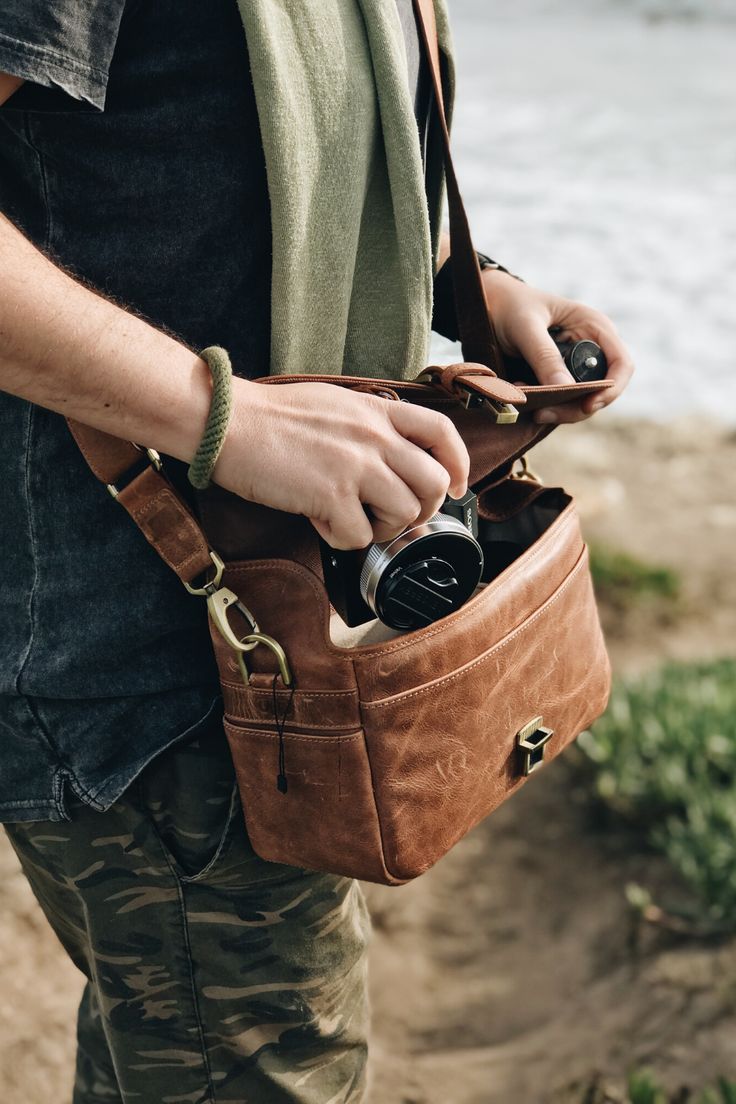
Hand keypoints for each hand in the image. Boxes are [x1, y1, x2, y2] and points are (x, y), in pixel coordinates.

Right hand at [213, 379, 469, 549]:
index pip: (441, 431)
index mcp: (376, 411)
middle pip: (434, 482)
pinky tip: (322, 523)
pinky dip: (344, 539)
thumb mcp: (334, 403)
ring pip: (405, 512)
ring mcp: (355, 466)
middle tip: (395, 516)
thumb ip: (368, 426)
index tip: (455, 485)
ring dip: (384, 528)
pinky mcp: (330, 495)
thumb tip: (387, 457)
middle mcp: (374, 437)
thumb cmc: (270, 416)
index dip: (458, 463)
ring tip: (354, 520)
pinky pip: (360, 536)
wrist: (228, 422)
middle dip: (422, 509)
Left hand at [481, 269, 634, 424]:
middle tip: (541, 412)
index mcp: (594, 327)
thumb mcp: (525, 327)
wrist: (487, 305)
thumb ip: (544, 356)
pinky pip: (561, 401)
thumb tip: (566, 389)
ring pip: (581, 402)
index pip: (621, 364)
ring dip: (556, 409)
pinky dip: (544, 405)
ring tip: (524, 399)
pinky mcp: (558, 378)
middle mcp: (591, 348)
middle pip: (601, 391)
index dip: (611, 388)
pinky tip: (520, 393)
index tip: (588, 404)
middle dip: (575, 406)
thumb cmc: (509, 305)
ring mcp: (576, 366)